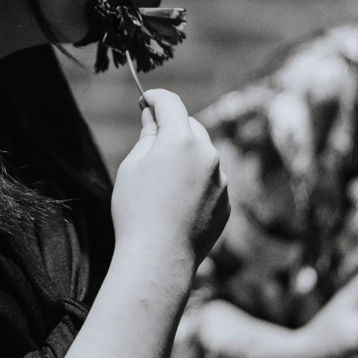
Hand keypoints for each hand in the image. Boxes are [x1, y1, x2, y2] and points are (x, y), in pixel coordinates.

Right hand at [112, 88, 229, 271]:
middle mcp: (208, 154)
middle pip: (190, 127)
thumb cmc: (137, 211)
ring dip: (185, 157)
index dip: (156, 98)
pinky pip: (210, 181)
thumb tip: (153, 119)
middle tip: (150, 140)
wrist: (159, 259)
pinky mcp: (225, 203)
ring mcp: (221, 180)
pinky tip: (175, 202)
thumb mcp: (132, 167)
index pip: (171, 104)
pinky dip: (195, 182)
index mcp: (181, 140)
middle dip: (172, 128)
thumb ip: (147, 136)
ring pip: (202, 155)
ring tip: (161, 181)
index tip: (146, 100)